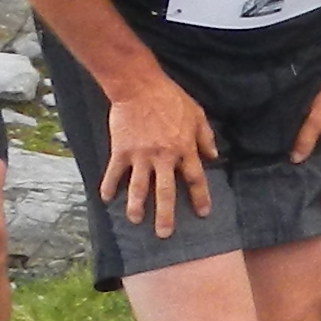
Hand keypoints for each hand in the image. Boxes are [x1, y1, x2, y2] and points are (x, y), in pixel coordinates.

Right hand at [101, 75, 217, 236]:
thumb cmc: (170, 98)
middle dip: (166, 215)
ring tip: (136, 221)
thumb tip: (214, 156)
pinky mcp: (121, 150)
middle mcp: (163, 156)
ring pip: (139, 187)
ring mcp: (141, 155)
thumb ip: (206, 137)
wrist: (139, 86)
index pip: (195, 179)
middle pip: (166, 192)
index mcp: (184, 148)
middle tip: (165, 234)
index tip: (202, 214)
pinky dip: (109, 186)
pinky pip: (114, 173)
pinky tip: (106, 199)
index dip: (200, 197)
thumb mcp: (197, 114)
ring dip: (137, 207)